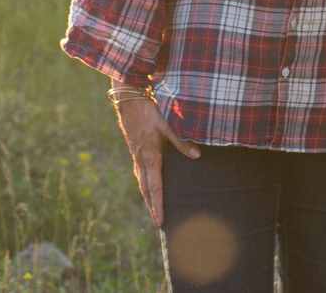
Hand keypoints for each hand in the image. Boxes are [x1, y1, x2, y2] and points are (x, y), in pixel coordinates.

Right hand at [114, 96, 199, 226]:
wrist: (129, 101)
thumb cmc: (149, 112)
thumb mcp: (167, 125)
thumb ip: (181, 141)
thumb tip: (197, 156)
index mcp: (150, 157)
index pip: (154, 187)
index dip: (158, 205)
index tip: (160, 220)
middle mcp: (141, 160)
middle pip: (146, 189)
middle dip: (152, 206)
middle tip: (158, 223)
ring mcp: (137, 156)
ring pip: (142, 182)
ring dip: (147, 197)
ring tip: (153, 209)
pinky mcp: (136, 151)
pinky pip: (140, 173)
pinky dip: (144, 184)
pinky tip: (147, 185)